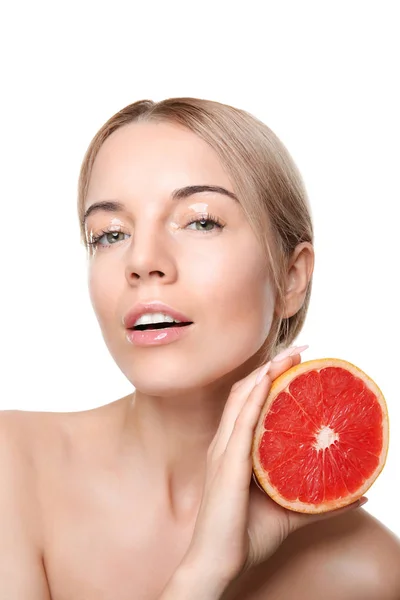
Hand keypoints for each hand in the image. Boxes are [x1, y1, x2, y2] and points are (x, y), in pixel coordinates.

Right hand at [181, 346, 366, 592]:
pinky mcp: (227, 463)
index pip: (247, 402)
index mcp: (232, 450)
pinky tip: (268, 380)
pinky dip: (254, 397)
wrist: (217, 563)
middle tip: (300, 350)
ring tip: (290, 355)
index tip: (296, 362)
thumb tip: (360, 492)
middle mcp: (224, 443)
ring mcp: (223, 451)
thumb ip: (322, 500)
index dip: (267, 377)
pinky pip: (241, 421)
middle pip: (244, 391)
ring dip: (265, 372)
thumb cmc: (245, 536)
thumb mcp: (290, 511)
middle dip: (270, 366)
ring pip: (242, 398)